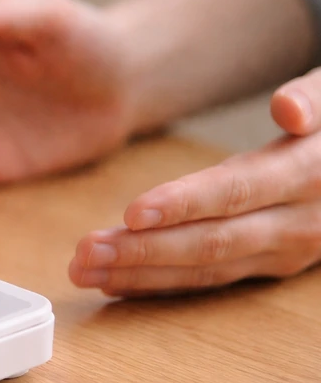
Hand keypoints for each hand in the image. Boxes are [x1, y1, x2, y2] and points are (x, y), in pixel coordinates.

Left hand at [71, 68, 320, 294]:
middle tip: (84, 253)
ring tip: (84, 270)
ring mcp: (285, 252)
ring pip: (205, 269)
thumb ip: (312, 98)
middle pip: (212, 242)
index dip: (184, 204)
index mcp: (308, 175)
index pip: (237, 193)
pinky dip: (159, 283)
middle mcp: (299, 223)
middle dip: (143, 251)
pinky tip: (113, 281)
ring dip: (140, 274)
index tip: (130, 213)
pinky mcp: (269, 266)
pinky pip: (209, 280)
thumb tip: (288, 108)